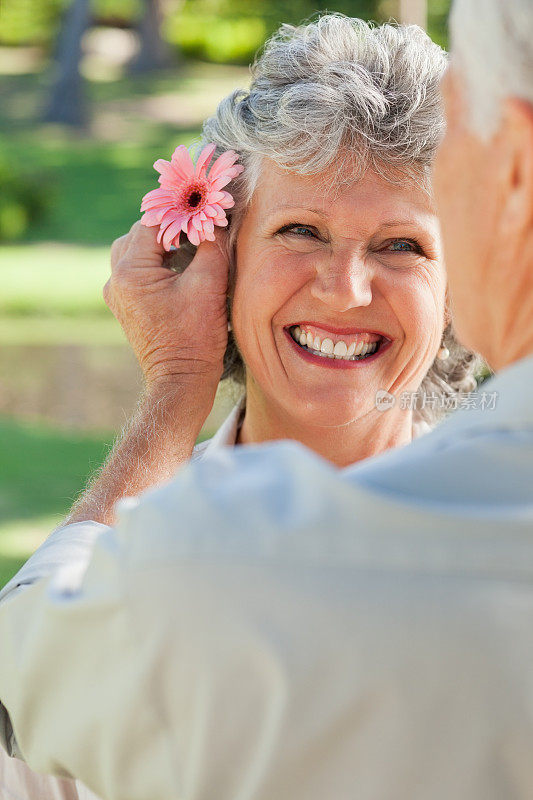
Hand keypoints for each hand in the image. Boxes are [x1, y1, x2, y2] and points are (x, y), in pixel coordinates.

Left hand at [104, 220, 228, 397]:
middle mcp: (116, 280)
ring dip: (162, 242)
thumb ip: (212, 243)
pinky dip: (157, 261)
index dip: (180, 210)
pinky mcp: (126, 305)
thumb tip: (216, 215)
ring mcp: (117, 294)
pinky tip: (181, 265)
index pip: (153, 221)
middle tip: (200, 223)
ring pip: (136, 249)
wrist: (181, 380)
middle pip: (141, 232)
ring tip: (191, 244)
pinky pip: (137, 270)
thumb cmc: (195, 337)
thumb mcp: (209, 284)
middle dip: (170, 225)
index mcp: (131, 272)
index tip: (203, 205)